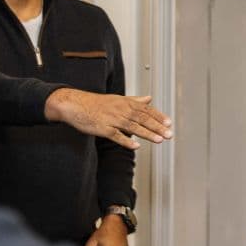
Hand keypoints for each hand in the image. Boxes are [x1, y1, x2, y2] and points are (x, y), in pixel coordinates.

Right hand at [46, 88, 170, 147]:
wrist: (76, 105)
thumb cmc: (97, 103)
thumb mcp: (118, 98)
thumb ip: (135, 100)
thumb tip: (149, 98)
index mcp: (126, 102)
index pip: (146, 109)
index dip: (159, 116)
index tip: (169, 123)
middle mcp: (121, 110)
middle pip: (142, 118)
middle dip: (157, 127)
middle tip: (169, 134)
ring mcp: (112, 119)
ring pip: (133, 127)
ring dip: (147, 134)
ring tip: (159, 140)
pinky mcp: (103, 129)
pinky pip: (116, 136)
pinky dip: (126, 141)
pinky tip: (136, 146)